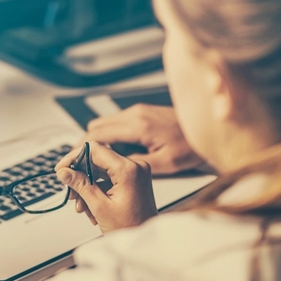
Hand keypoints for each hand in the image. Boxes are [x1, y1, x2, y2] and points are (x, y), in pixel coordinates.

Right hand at [55, 143, 157, 233]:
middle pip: (97, 160)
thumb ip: (80, 185)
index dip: (74, 157)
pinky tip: (91, 207)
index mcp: (128, 169)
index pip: (95, 149)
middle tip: (70, 192)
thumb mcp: (99, 206)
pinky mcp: (133, 180)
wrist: (145, 241)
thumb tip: (63, 172)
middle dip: (80, 177)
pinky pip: (109, 178)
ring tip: (81, 206)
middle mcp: (134, 166)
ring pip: (101, 170)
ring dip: (87, 186)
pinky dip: (97, 190)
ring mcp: (135, 172)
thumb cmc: (130, 228)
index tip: (61, 169)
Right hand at [83, 104, 205, 174]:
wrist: (208, 127)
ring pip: (105, 123)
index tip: (73, 161)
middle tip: (82, 164)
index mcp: (138, 126)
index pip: (97, 134)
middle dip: (85, 145)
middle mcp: (135, 114)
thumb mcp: (164, 163)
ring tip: (97, 161)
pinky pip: (117, 122)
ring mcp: (138, 111)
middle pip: (96, 126)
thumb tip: (113, 168)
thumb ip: (135, 164)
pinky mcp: (142, 113)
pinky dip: (110, 135)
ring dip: (97, 140)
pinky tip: (115, 152)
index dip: (81, 149)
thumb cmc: (191, 146)